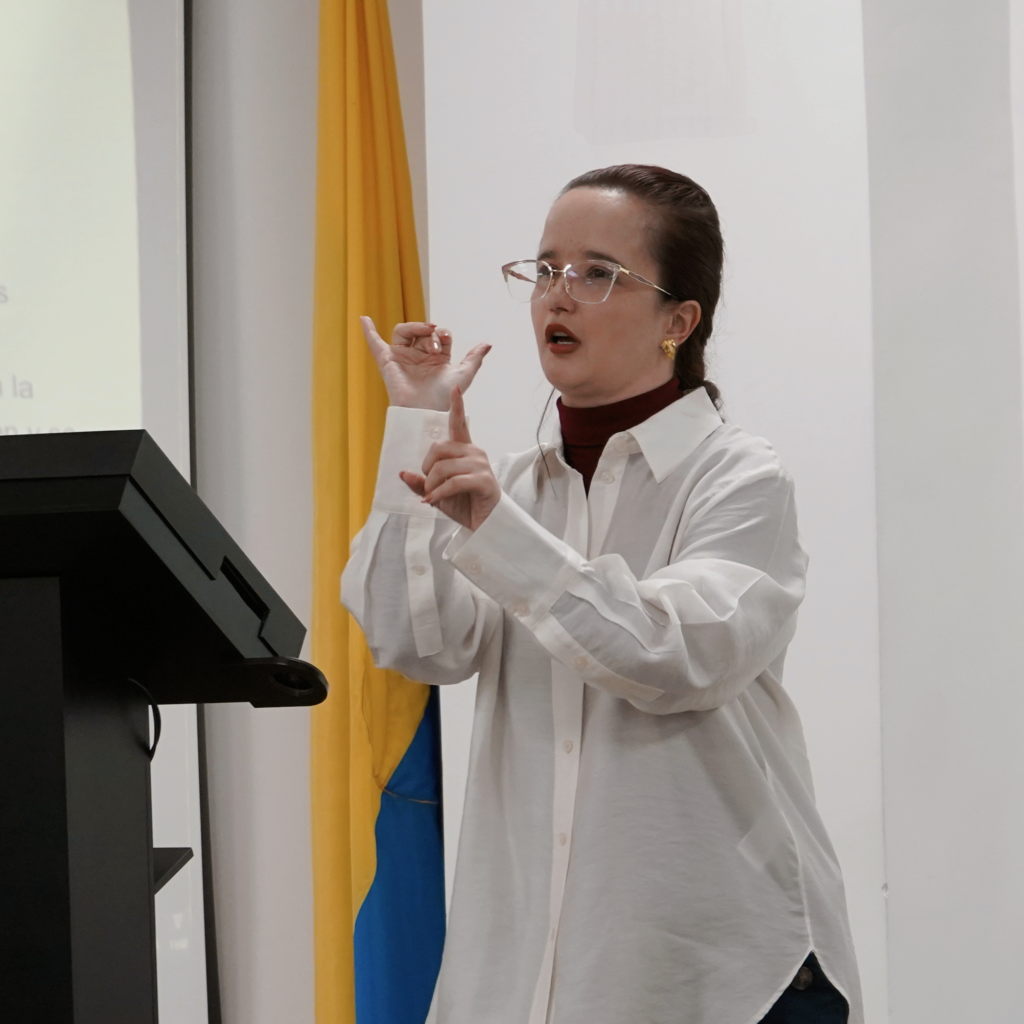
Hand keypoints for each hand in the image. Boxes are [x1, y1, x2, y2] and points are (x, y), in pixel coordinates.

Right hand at [361, 316, 490, 410]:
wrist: (428, 410)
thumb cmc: (446, 396)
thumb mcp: (464, 374)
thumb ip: (474, 358)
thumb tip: (488, 343)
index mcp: (436, 358)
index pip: (438, 335)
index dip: (442, 332)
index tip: (444, 338)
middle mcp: (419, 356)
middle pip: (421, 331)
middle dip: (429, 331)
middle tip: (435, 343)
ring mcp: (403, 357)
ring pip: (404, 331)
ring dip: (414, 327)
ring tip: (424, 333)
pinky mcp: (388, 362)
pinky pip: (375, 344)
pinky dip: (368, 331)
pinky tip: (364, 319)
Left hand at [399, 385, 500, 530]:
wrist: (485, 524)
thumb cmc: (463, 504)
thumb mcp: (436, 493)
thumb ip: (420, 482)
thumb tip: (402, 473)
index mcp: (464, 450)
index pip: (459, 423)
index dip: (456, 405)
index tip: (455, 387)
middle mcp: (473, 452)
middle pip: (439, 448)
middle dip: (426, 468)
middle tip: (428, 484)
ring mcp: (480, 465)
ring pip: (443, 467)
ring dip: (431, 485)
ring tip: (432, 496)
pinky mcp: (484, 480)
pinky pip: (453, 483)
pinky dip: (438, 494)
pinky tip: (433, 502)